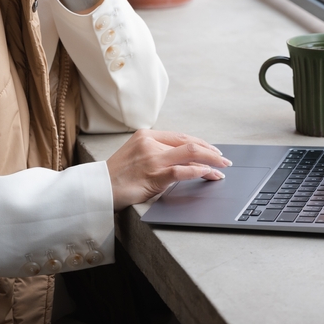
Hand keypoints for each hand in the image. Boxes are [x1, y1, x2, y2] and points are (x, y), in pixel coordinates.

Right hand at [105, 129, 231, 210]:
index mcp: (146, 135)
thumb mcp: (136, 155)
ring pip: (190, 154)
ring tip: (222, 169)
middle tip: (225, 160)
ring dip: (211, 162)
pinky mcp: (153, 176)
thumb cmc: (117, 175)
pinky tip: (207, 174)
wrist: (98, 188)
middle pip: (189, 143)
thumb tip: (183, 158)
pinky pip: (181, 171)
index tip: (213, 151)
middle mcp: (150, 143)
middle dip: (211, 152)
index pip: (181, 136)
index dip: (201, 144)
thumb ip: (156, 152)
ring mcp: (152, 159)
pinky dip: (197, 171)